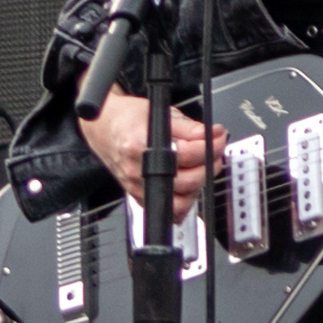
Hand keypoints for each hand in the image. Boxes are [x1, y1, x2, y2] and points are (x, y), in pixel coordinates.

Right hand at [84, 89, 213, 222]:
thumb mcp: (158, 111)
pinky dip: (184, 202)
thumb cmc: (126, 118)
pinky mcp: (140, 197)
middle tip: (215, 151)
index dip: (209, 146)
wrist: (103, 127)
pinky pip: (168, 212)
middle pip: (185, 181)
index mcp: (139, 146)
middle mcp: (137, 171)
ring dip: (199, 185)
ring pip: (179, 202)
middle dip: (208, 165)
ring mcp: (137, 188)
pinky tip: (189, 185)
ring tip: (203, 167)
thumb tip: (212, 134)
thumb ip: (187, 126)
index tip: (218, 136)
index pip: (185, 154)